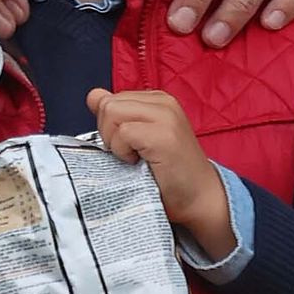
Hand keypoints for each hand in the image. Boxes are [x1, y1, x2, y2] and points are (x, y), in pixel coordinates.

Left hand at [86, 87, 233, 259]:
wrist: (200, 197)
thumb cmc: (169, 172)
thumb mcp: (140, 136)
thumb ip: (118, 115)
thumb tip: (93, 95)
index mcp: (157, 100)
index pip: (110, 99)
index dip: (109, 126)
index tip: (127, 145)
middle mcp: (164, 102)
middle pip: (107, 105)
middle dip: (108, 133)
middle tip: (130, 154)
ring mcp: (166, 117)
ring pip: (111, 113)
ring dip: (115, 142)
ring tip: (135, 157)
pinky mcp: (164, 135)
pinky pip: (123, 133)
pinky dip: (123, 152)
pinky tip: (139, 163)